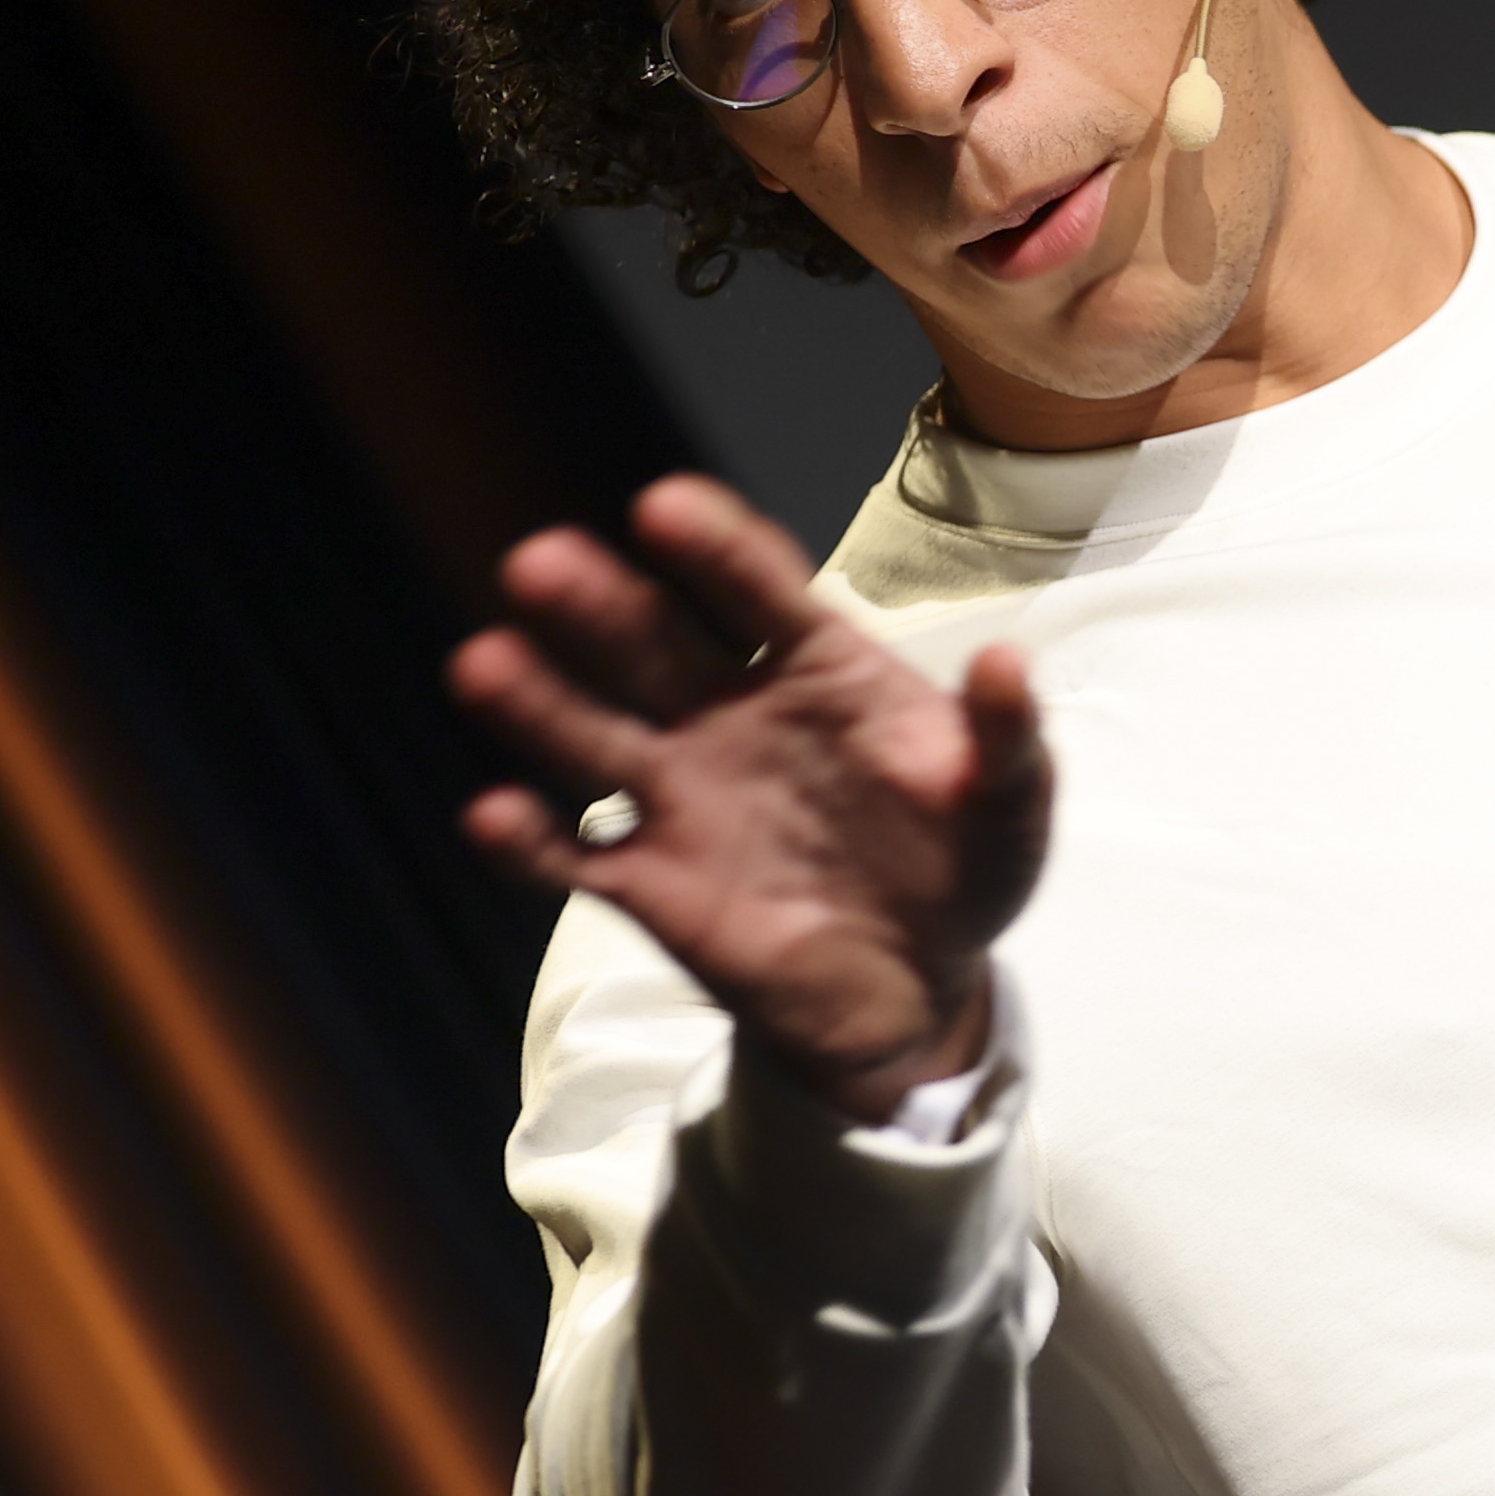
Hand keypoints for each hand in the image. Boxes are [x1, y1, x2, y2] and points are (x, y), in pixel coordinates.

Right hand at [448, 476, 1053, 1122]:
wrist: (919, 986)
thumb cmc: (963, 866)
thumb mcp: (1009, 806)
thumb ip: (1008, 738)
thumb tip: (1008, 663)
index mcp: (818, 672)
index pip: (759, 594)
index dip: (714, 551)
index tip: (665, 509)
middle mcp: (730, 716)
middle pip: (653, 647)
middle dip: (598, 606)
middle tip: (543, 562)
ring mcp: (681, 796)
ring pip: (594, 736)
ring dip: (538, 702)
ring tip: (485, 664)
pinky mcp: (650, 883)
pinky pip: (575, 858)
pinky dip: (531, 841)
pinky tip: (497, 815)